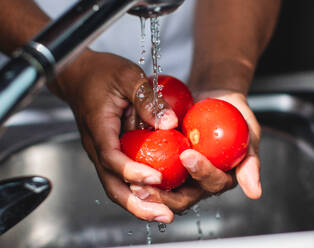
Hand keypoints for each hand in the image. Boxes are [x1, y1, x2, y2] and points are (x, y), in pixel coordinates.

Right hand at [49, 50, 178, 222]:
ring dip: (138, 202)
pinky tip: (157, 193)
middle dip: (137, 204)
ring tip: (163, 214)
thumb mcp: (127, 77)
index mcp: (99, 128)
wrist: (79, 74)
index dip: (132, 171)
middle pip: (112, 184)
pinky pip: (122, 175)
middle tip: (163, 216)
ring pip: (116, 185)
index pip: (111, 158)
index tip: (155, 178)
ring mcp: (103, 151)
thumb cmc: (100, 73)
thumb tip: (169, 123)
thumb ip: (147, 99)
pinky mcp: (110, 150)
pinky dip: (138, 189)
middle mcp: (98, 146)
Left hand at [130, 89, 261, 213]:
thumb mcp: (250, 135)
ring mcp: (181, 174)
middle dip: (165, 196)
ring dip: (149, 190)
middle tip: (148, 185)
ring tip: (133, 181)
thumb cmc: (235, 116)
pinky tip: (129, 165)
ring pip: (164, 191)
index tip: (188, 155)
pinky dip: (142, 172)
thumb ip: (251, 162)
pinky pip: (154, 172)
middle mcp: (199, 181)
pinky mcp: (167, 164)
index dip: (201, 172)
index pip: (211, 183)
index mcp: (219, 178)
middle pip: (183, 198)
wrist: (215, 100)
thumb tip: (255, 192)